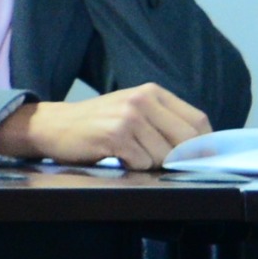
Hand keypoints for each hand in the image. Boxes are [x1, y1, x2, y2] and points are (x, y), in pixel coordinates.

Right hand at [0, 84, 207, 169]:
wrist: (53, 125)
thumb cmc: (97, 124)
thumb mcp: (134, 112)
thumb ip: (165, 122)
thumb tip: (203, 149)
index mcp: (152, 92)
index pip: (198, 121)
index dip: (204, 145)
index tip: (200, 159)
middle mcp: (142, 100)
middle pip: (187, 140)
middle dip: (179, 158)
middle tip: (160, 162)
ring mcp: (129, 116)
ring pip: (165, 155)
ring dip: (150, 163)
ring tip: (129, 153)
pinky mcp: (115, 134)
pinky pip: (142, 162)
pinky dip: (132, 165)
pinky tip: (116, 155)